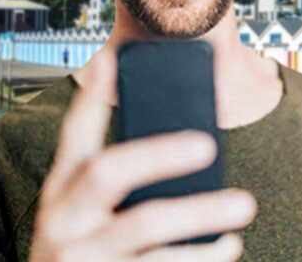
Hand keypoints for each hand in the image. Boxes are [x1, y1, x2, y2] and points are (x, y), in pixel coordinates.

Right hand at [28, 78, 256, 260]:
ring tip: (241, 206)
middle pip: (108, 172)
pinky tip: (226, 247)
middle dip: (158, 153)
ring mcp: (82, 255)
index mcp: (60, 189)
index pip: (73, 134)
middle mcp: (63, 218)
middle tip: (208, 145)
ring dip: (199, 214)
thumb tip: (173, 137)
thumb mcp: (79, 213)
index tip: (108, 60)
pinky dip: (199, 259)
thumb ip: (111, 180)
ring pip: (145, 225)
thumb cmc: (80, 250)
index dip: (90, 98)